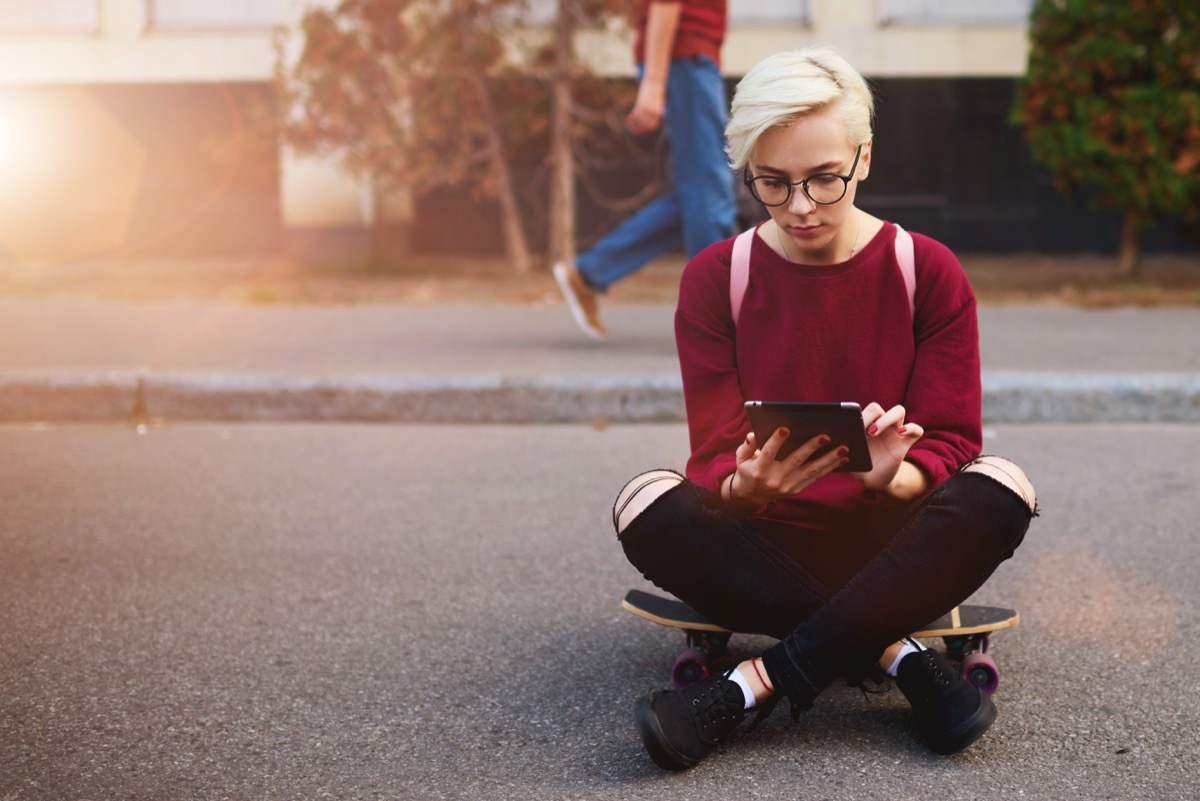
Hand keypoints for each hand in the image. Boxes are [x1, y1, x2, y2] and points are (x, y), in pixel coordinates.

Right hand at [625, 81, 665, 134]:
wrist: (655, 83)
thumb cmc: (656, 95)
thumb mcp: (656, 105)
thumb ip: (654, 114)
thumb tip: (649, 123)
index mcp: (658, 113)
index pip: (652, 126)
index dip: (646, 130)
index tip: (641, 133)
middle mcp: (653, 112)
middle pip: (646, 125)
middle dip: (639, 130)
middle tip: (633, 131)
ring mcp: (646, 108)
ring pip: (639, 121)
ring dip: (633, 125)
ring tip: (629, 126)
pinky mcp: (641, 104)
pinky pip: (635, 114)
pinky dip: (630, 118)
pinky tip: (627, 119)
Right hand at [729, 427, 848, 505]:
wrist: (752, 496)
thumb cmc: (748, 470)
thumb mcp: (741, 458)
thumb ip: (747, 445)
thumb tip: (753, 434)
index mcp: (759, 469)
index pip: (767, 453)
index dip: (775, 441)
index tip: (784, 428)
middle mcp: (775, 479)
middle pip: (795, 460)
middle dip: (811, 447)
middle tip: (826, 436)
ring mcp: (787, 486)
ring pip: (811, 471)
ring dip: (828, 459)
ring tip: (843, 448)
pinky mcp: (796, 490)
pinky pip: (815, 478)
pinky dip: (829, 469)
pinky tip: (842, 459)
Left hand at [852, 403, 924, 492]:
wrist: (872, 479)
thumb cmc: (859, 464)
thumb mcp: (848, 454)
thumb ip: (843, 446)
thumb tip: (834, 440)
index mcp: (866, 425)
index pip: (865, 409)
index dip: (860, 413)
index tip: (851, 424)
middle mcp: (881, 425)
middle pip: (880, 407)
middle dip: (870, 415)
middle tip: (863, 430)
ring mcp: (895, 432)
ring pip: (898, 411)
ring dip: (886, 418)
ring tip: (873, 432)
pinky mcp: (905, 444)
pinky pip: (917, 430)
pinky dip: (911, 428)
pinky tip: (901, 433)